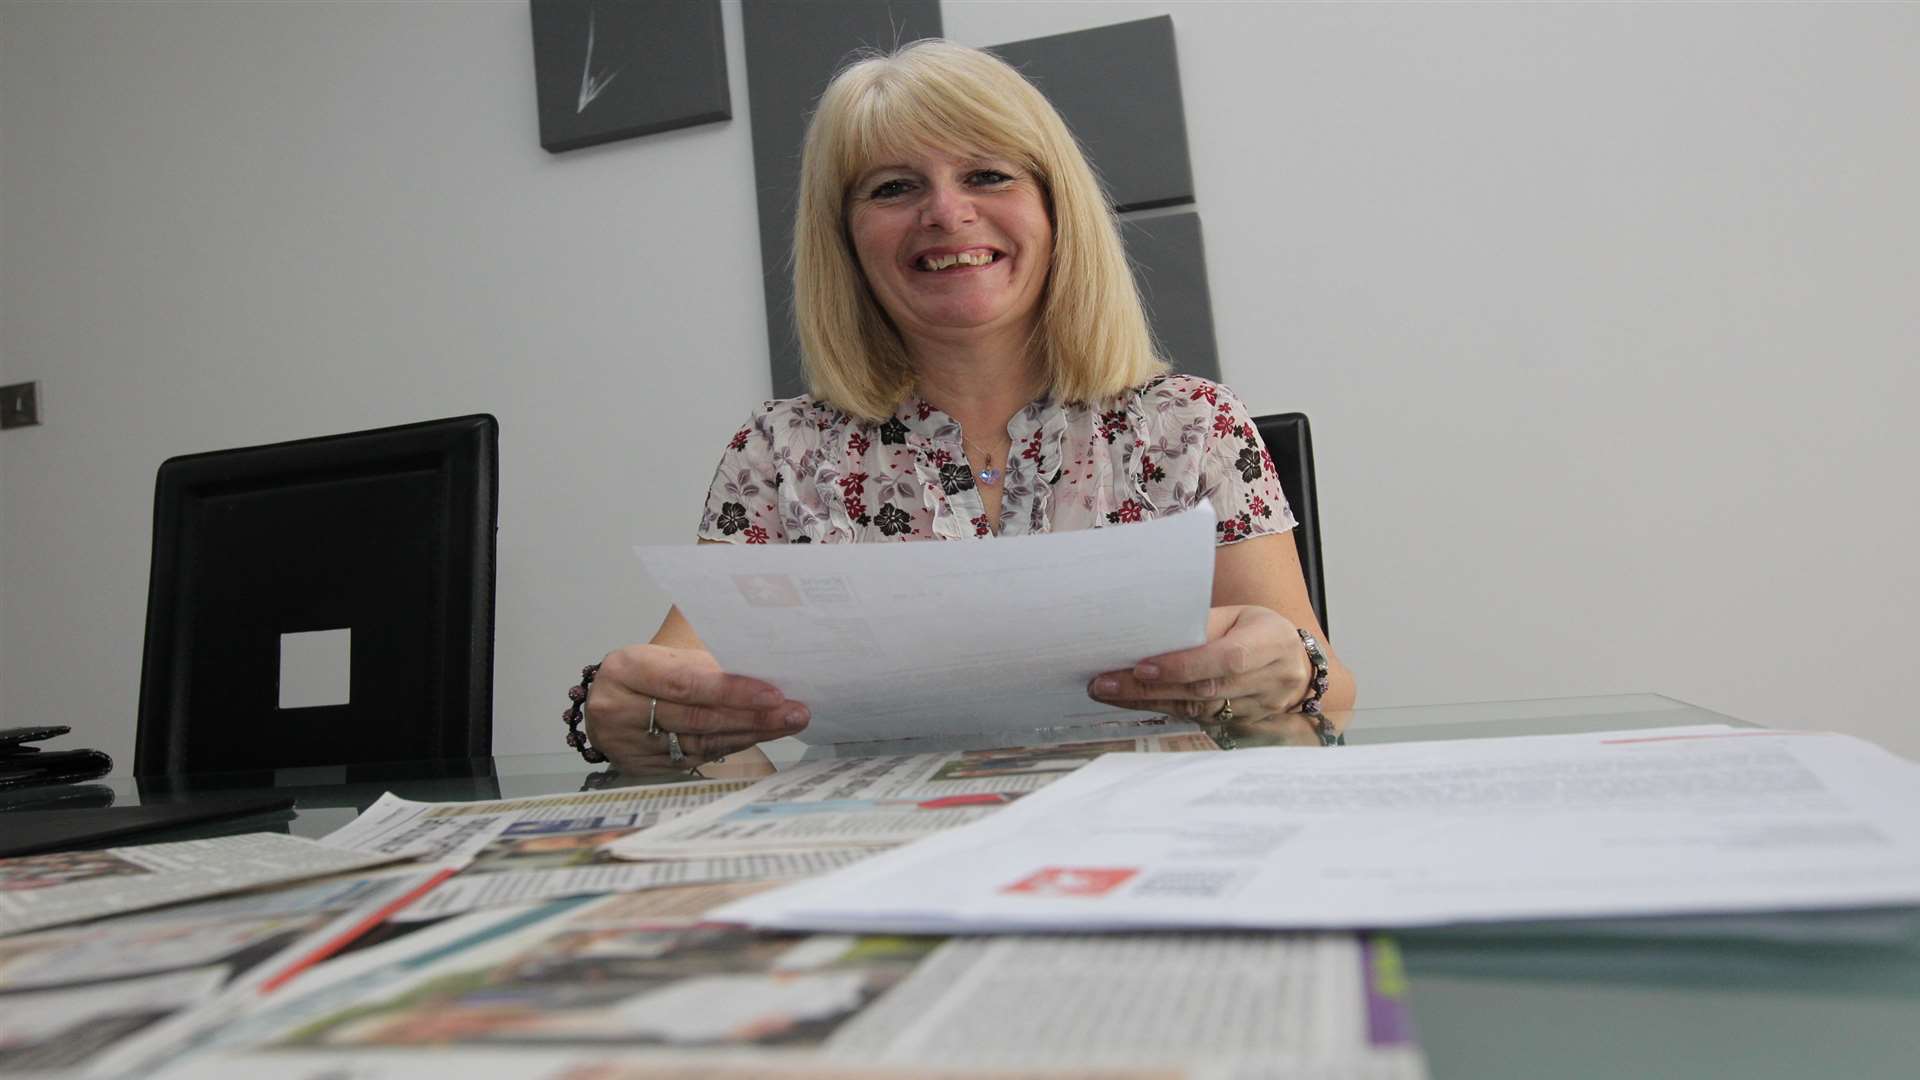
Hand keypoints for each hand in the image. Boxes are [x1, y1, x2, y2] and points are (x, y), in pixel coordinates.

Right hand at [584, 644, 808, 770]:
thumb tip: (763, 660)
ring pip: (699, 742)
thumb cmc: (650, 666)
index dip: (732, 691)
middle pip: (696, 718)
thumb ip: (708, 653)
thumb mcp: (668, 648)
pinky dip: (730, 747)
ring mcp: (627, 743)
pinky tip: (757, 737)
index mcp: (626, 668)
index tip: (774, 694)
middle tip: (794, 713)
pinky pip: (695, 758)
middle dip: (752, 716)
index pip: (686, 682)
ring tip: (786, 724)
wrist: (612, 695)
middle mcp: (619, 708)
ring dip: (749, 734)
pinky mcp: (640, 766)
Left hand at [1087, 605, 1312, 721]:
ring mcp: (1258, 707)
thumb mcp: (1238, 616)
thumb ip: (1201, 625)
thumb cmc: (1259, 631)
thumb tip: (1150, 634)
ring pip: (1197, 710)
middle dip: (1150, 689)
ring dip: (1149, 702)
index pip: (1226, 658)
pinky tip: (1133, 702)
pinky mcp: (1243, 724)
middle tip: (1105, 683)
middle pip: (1204, 689)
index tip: (1142, 667)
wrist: (1298, 666)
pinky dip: (1163, 709)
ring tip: (1108, 692)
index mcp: (1271, 642)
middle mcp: (1270, 679)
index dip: (1184, 665)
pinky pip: (1198, 719)